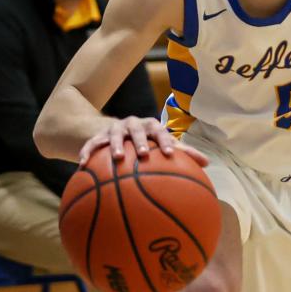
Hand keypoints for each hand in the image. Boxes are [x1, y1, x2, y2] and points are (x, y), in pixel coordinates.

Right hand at [77, 116, 208, 168]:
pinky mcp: (98, 136)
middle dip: (140, 141)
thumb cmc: (148, 142)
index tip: (170, 154)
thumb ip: (184, 153)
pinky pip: (91, 144)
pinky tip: (82, 166)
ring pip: (114, 134)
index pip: (160, 131)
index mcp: (151, 126)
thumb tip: (208, 163)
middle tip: (144, 154)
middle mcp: (133, 125)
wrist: (116, 130)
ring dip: (115, 145)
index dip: (166, 141)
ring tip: (117, 158)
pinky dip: (87, 152)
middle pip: (137, 130)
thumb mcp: (163, 144)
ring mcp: (114, 129)